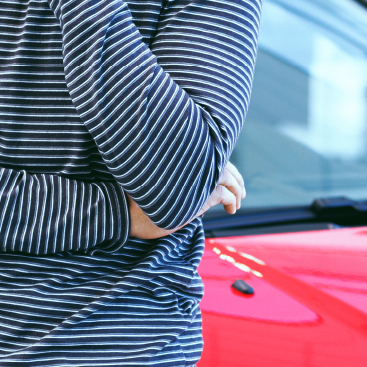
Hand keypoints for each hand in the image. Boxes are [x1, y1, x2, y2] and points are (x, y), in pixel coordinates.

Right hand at [127, 163, 247, 238]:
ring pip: (227, 177)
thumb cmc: (139, 201)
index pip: (211, 154)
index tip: (234, 179)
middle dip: (236, 178)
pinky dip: (231, 200)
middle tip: (242, 193)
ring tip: (238, 202)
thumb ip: (182, 178)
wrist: (124, 212)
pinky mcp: (196, 195)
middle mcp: (188, 163)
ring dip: (237, 190)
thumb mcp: (164, 185)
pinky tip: (231, 209)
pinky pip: (223, 194)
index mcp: (181, 157)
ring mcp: (193, 177)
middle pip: (223, 164)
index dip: (226, 166)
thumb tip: (203, 181)